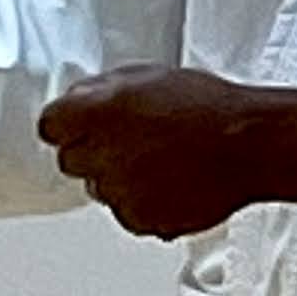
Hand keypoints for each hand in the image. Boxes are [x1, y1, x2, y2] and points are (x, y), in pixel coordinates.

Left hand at [40, 69, 272, 239]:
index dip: (67, 126)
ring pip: (101, 190)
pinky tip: (170, 183)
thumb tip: (79, 100)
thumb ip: (102, 89)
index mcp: (94, 111)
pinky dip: (143, 204)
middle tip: (130, 142)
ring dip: (120, 179)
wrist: (247, 146)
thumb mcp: (148, 75)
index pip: (49, 126)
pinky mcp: (138, 220)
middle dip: (92, 153)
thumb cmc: (206, 107)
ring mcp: (117, 191)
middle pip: (70, 162)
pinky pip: (128, 214)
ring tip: (159, 162)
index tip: (81, 126)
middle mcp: (98, 154)